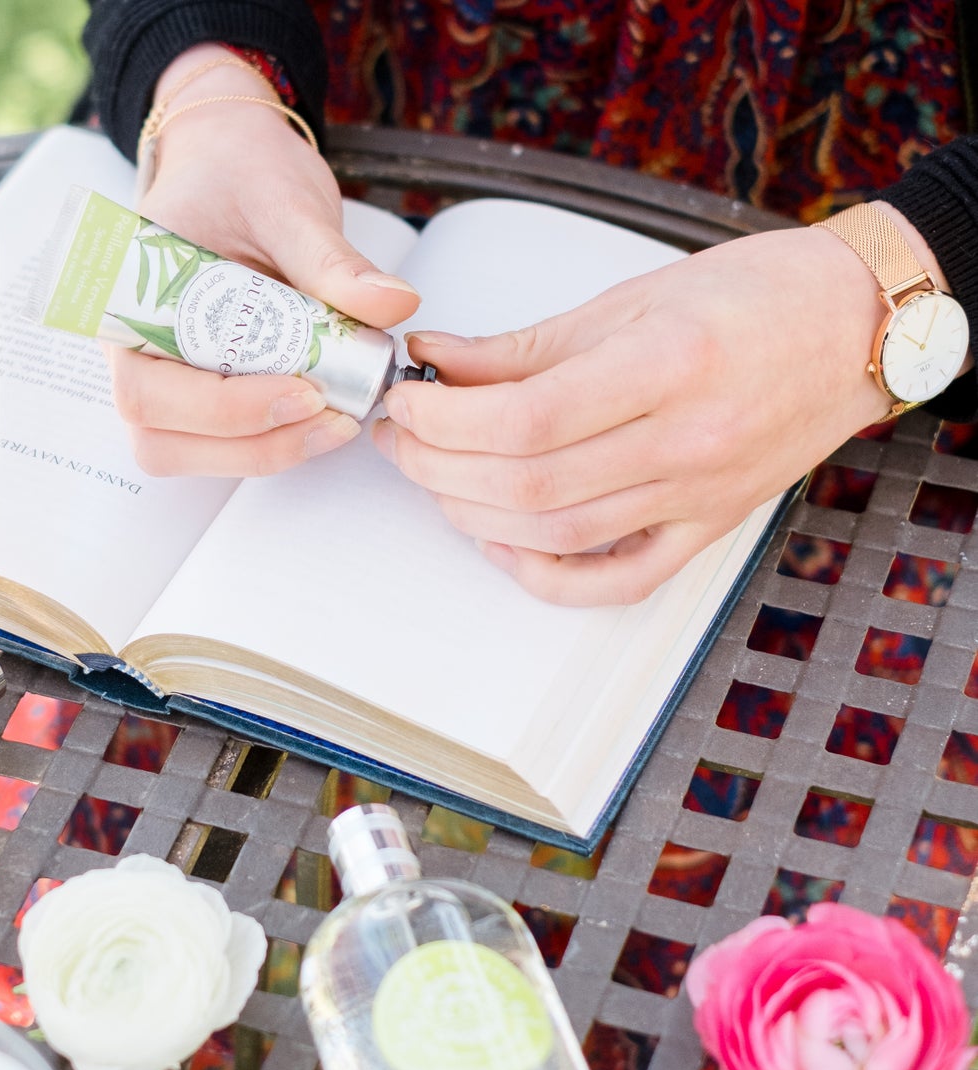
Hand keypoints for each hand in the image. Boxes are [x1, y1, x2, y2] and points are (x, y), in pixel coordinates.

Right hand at [110, 45, 420, 477]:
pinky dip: (271, 442)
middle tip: (332, 417)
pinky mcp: (197, 394)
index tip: (305, 393)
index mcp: (129, 300)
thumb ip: (333, 260)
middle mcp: (133, 351)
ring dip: (263, 453)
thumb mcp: (288, 204)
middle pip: (162, 441)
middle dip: (251, 444)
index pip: (149, 390)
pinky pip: (219, 444)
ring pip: (186, 455)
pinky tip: (322, 414)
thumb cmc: (240, 174)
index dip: (225, 408)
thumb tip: (394, 304)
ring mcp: (161, 379)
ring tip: (334, 419)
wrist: (232, 161)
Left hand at [374, 224, 893, 605]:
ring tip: (434, 476)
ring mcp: (700, 497)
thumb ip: (524, 345)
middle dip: (438, 466)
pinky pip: (617, 582)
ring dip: (473, 514)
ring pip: (557, 536)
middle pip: (528, 485)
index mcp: (669, 366)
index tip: (406, 400)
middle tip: (401, 438)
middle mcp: (687, 442)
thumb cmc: (754, 295)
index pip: (524, 421)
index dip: (444, 420)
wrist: (859, 326)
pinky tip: (502, 543)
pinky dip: (548, 577)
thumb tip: (437, 363)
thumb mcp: (631, 297)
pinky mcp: (708, 530)